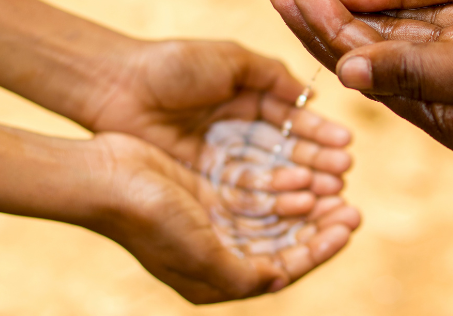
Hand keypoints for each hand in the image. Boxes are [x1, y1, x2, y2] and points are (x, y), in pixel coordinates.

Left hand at [80, 40, 352, 191]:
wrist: (118, 86)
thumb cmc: (174, 65)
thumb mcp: (230, 59)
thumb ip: (272, 76)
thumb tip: (311, 97)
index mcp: (248, 101)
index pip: (292, 121)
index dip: (319, 133)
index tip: (346, 145)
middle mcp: (238, 133)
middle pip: (286, 152)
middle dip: (317, 162)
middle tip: (345, 173)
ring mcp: (222, 160)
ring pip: (269, 175)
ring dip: (301, 182)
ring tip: (330, 190)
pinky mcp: (203, 183)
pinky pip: (243, 193)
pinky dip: (271, 198)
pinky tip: (297, 202)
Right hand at [88, 132, 360, 303]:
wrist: (101, 178)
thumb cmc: (148, 219)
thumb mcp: (200, 254)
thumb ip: (242, 275)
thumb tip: (281, 280)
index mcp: (216, 279)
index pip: (283, 269)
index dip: (320, 249)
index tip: (349, 224)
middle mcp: (217, 254)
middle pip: (283, 244)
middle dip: (319, 227)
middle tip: (351, 206)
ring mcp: (212, 223)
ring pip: (273, 218)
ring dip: (304, 205)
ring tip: (335, 187)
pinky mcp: (207, 194)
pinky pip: (256, 193)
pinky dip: (280, 187)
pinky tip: (301, 174)